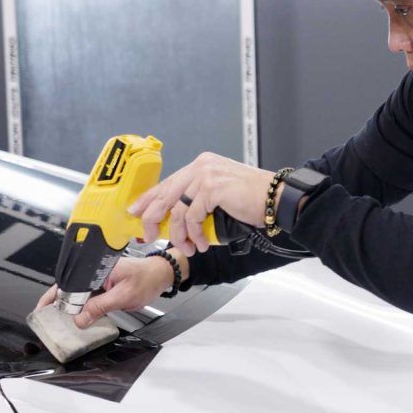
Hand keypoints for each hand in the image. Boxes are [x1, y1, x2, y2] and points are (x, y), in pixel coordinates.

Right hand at [35, 254, 178, 328]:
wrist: (162, 275)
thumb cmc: (147, 279)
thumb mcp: (124, 296)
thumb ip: (100, 306)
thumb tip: (80, 319)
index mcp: (97, 267)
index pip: (68, 281)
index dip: (54, 297)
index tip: (43, 310)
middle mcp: (94, 271)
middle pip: (68, 287)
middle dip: (56, 303)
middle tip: (46, 319)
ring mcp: (98, 279)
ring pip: (76, 294)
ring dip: (68, 307)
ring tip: (57, 321)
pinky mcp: (103, 286)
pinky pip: (87, 298)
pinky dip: (81, 308)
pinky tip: (77, 319)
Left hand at [128, 152, 281, 255]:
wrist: (277, 198)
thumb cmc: (253, 198)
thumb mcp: (219, 194)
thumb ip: (197, 198)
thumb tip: (172, 217)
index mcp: (202, 164)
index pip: (166, 182)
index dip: (147, 200)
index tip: (135, 213)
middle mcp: (201, 166)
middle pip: (164, 195)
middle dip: (152, 221)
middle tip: (149, 237)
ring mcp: (206, 176)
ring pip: (176, 211)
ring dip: (179, 235)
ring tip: (188, 247)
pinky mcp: (212, 189)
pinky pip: (192, 218)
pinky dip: (194, 235)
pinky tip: (202, 243)